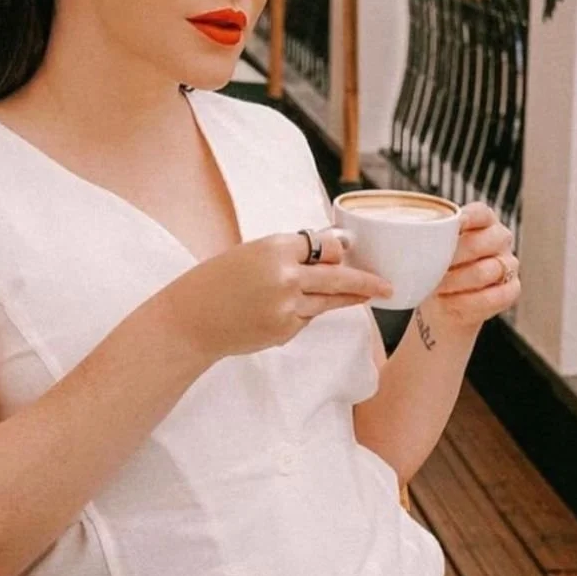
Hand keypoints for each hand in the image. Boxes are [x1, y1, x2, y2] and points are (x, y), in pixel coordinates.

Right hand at [153, 229, 393, 362]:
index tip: (348, 251)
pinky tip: (283, 312)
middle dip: (366, 281)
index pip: (321, 244)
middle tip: (387, 286)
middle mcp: (286, 276)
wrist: (190, 321)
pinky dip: (305, 313)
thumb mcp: (250, 253)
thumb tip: (328, 253)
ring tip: (369, 295)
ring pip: (328, 300)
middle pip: (338, 275)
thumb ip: (287, 254)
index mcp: (275, 248)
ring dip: (348, 298)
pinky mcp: (284, 331)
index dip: (334, 249)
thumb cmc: (215, 282)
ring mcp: (287, 307)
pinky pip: (306, 318)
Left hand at [422, 202, 518, 332]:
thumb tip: (410, 234)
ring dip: (455, 281)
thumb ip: (428, 236)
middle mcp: (500, 239)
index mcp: (483, 221)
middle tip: (430, 267)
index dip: (467, 217)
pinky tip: (450, 301)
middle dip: (452, 257)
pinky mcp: (512, 290)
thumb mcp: (430, 248)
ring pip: (484, 272)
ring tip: (435, 286)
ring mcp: (509, 264)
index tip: (453, 224)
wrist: (443, 303)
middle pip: (480, 243)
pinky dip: (466, 301)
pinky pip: (493, 297)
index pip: (480, 213)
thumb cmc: (436, 268)